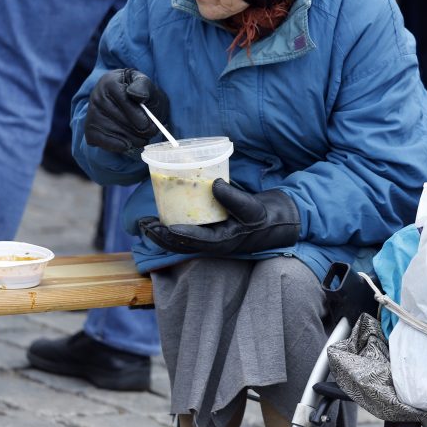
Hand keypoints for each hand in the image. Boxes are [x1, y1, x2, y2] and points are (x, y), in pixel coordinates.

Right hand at [84, 68, 169, 153]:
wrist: (133, 106)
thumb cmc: (141, 96)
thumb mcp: (147, 86)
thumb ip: (144, 87)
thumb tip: (135, 94)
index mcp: (110, 82)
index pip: (124, 101)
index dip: (139, 115)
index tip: (150, 124)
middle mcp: (97, 97)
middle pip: (121, 120)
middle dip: (141, 130)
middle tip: (151, 131)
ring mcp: (92, 114)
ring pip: (116, 133)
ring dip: (134, 140)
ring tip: (142, 135)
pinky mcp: (90, 130)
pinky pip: (107, 144)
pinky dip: (122, 146)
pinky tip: (129, 141)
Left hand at [139, 180, 300, 253]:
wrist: (283, 222)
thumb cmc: (269, 217)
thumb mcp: (253, 208)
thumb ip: (234, 198)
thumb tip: (215, 183)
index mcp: (224, 241)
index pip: (193, 241)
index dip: (174, 235)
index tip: (157, 227)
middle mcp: (215, 242)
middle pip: (182, 243)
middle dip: (161, 235)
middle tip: (143, 224)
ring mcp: (214, 237)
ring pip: (183, 238)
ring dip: (164, 232)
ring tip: (148, 222)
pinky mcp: (215, 229)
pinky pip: (191, 229)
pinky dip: (177, 223)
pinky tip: (168, 212)